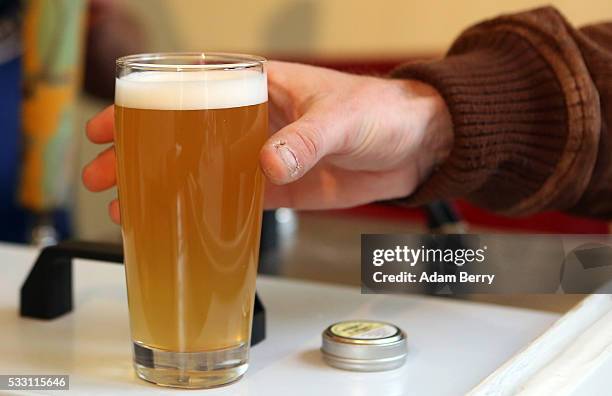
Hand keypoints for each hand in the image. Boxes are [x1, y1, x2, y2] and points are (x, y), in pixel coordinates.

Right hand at [82, 61, 452, 223]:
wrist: (415, 147)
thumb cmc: (380, 112)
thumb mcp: (340, 117)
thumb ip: (305, 139)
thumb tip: (268, 161)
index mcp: (260, 88)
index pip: (190, 88)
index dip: (145, 103)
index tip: (111, 121)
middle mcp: (253, 121)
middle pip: (182, 133)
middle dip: (139, 152)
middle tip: (104, 174)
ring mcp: (262, 156)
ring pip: (200, 170)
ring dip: (164, 186)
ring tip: (126, 204)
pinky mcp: (280, 188)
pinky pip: (234, 199)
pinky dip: (206, 210)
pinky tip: (177, 221)